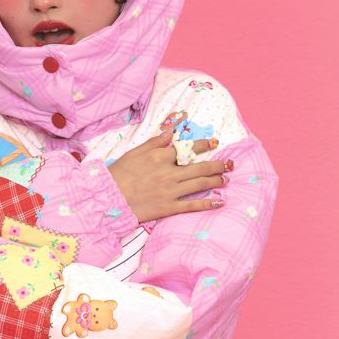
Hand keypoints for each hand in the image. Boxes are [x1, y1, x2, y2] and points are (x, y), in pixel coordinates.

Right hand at [108, 127, 231, 222]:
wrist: (108, 199)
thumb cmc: (118, 174)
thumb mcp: (135, 152)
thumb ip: (155, 142)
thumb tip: (172, 130)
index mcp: (160, 157)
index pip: (187, 148)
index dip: (203, 144)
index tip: (214, 142)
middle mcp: (169, 172)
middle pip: (200, 167)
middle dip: (218, 165)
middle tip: (230, 164)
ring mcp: (170, 191)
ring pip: (200, 184)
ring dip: (216, 180)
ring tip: (226, 179)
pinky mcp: (168, 207)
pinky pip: (192, 205)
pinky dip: (207, 204)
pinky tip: (219, 202)